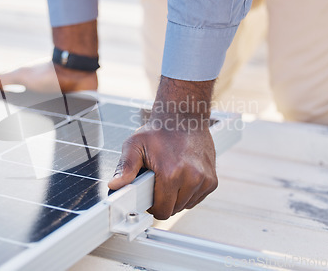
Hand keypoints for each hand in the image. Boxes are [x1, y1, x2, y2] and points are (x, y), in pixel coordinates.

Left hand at [108, 76, 217, 219]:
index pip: (162, 210)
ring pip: (186, 205)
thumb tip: (114, 185)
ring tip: (170, 176)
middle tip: (158, 181)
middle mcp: (191, 178)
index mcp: (171, 174)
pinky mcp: (212, 180)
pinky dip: (189, 192)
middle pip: (174, 210)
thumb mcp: (134, 145)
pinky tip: (182, 176)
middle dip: (164, 200)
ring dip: (177, 197)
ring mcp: (204, 180)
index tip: (148, 193)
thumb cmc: (158, 131)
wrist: (184, 117)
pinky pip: (197, 198)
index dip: (152, 205)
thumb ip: (125, 167)